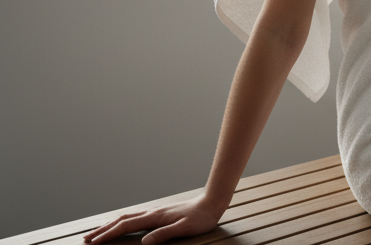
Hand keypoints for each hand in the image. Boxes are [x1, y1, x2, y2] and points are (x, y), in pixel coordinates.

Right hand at [82, 195, 223, 244]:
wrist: (211, 202)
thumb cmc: (200, 218)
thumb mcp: (184, 229)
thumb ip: (164, 235)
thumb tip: (144, 243)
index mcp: (154, 217)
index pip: (125, 226)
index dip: (108, 235)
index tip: (92, 242)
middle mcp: (151, 212)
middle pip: (120, 220)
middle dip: (102, 230)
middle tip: (85, 239)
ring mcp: (154, 212)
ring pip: (126, 217)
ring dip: (110, 225)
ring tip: (97, 232)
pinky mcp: (159, 213)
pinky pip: (134, 217)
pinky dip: (121, 222)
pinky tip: (121, 224)